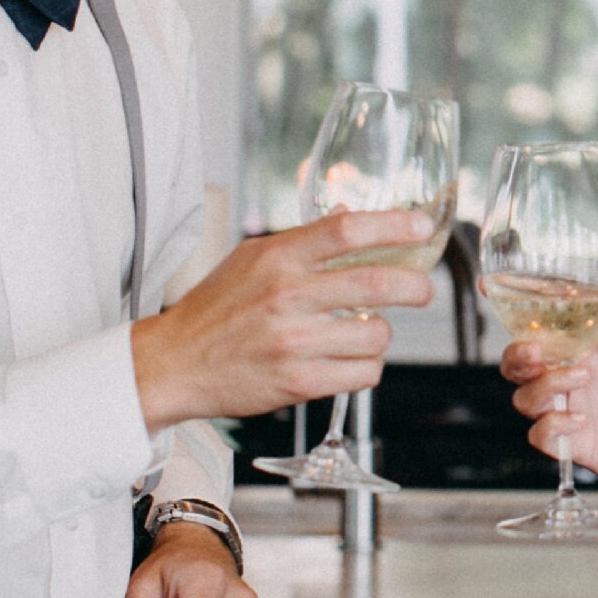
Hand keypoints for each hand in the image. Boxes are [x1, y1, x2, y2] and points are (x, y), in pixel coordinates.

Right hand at [131, 208, 437, 429]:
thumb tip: (350, 215)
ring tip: (363, 333)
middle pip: (377, 283)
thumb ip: (302, 240)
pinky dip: (367, 367)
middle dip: (416, 286)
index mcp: (278, 258)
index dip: (394, 225)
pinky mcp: (298, 382)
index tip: (422, 227)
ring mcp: (294, 341)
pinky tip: (349, 360)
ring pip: (377, 334)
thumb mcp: (252, 259)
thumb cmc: (215, 308)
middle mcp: (287, 296)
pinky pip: (363, 374)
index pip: (348, 229)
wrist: (173, 363)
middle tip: (423, 290)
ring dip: (381, 334)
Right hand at [502, 282, 597, 522]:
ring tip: (580, 381)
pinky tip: (581, 422)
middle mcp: (572, 378)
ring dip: (544, 386)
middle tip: (536, 352)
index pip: (541, 327)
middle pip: (518, 364)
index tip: (488, 287)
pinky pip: (539, 435)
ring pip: (524, 398)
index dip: (513, 309)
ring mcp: (569, 410)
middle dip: (516, 356)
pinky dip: (552, 426)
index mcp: (587, 349)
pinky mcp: (572, 444)